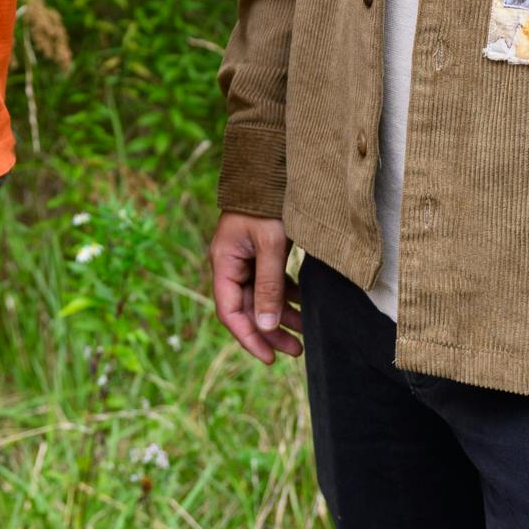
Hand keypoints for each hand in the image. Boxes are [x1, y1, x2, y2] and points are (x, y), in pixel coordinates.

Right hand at [207, 212, 300, 361]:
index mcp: (224, 263)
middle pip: (246, 309)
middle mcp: (231, 265)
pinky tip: (304, 307)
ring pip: (260, 299)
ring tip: (304, 337)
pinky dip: (286, 297)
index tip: (270, 358)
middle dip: (270, 333)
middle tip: (296, 352)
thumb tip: (266, 326)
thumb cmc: (267, 205)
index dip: (249, 338)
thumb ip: (268, 286)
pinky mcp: (261, 254)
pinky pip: (271, 284)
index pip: (230, 312)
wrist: (271, 169)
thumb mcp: (271, 246)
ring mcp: (245, 260)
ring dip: (281, 318)